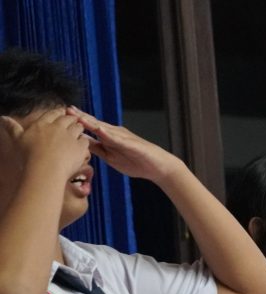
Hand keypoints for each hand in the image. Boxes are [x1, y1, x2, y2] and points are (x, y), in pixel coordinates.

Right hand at [0, 109, 89, 187]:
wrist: (45, 170)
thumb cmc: (29, 156)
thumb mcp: (18, 140)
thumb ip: (12, 128)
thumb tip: (2, 118)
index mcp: (43, 124)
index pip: (53, 113)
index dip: (58, 113)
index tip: (61, 113)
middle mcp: (58, 127)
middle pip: (68, 119)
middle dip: (71, 119)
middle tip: (72, 122)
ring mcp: (70, 136)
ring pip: (78, 127)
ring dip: (79, 129)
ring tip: (77, 133)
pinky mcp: (80, 146)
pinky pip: (85, 141)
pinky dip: (84, 142)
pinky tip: (81, 146)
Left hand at [67, 106, 183, 182]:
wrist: (158, 167)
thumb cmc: (136, 162)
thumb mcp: (111, 157)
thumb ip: (98, 149)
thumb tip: (81, 144)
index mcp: (109, 138)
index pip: (89, 128)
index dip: (76, 122)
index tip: (60, 116)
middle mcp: (115, 134)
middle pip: (94, 124)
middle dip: (80, 117)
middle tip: (64, 109)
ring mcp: (124, 138)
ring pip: (104, 128)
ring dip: (91, 122)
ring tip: (78, 116)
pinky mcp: (132, 144)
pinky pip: (119, 139)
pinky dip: (109, 134)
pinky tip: (100, 129)